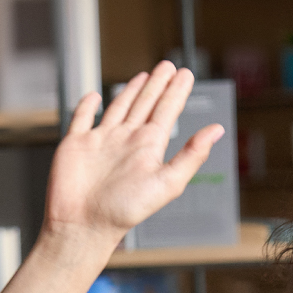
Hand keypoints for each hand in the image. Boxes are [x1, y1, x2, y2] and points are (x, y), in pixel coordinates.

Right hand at [42, 60, 223, 245]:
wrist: (83, 225)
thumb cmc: (124, 211)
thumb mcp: (167, 183)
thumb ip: (191, 155)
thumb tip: (217, 130)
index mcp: (148, 147)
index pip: (167, 110)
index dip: (177, 91)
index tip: (186, 74)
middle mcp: (126, 140)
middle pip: (146, 104)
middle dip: (157, 84)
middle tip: (168, 66)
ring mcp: (101, 141)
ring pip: (119, 107)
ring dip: (131, 91)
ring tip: (143, 76)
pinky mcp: (76, 144)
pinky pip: (82, 118)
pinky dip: (87, 106)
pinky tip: (94, 97)